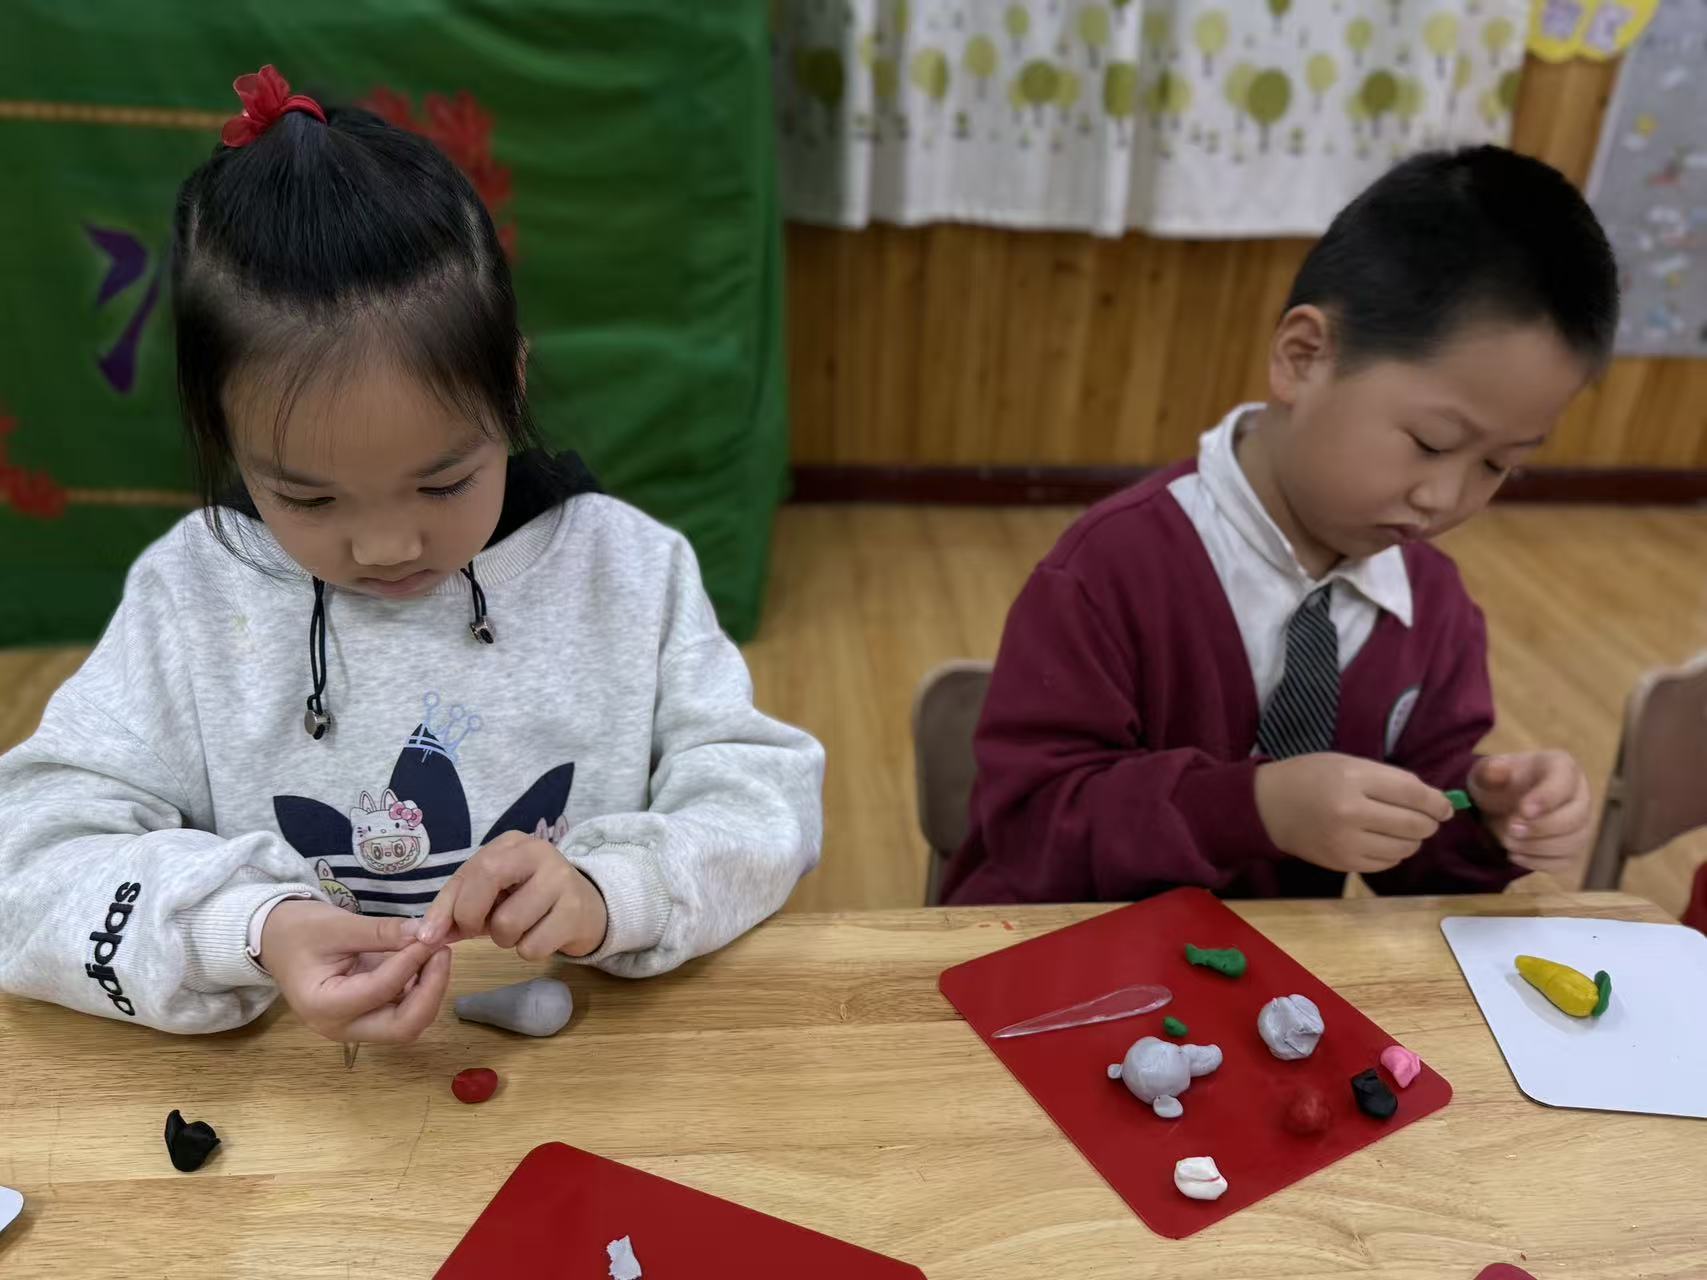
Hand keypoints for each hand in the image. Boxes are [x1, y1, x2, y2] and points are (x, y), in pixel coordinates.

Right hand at [259, 900, 452, 1043]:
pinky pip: (402, 1013)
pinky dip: (420, 992)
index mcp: (324, 1006)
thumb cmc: (299, 931)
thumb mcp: (338, 925)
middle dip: (430, 991)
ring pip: (407, 1024)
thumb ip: (382, 932)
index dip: (412, 962)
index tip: (431, 936)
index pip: (381, 990)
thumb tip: (425, 932)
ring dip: (429, 992)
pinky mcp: (366, 1018)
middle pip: (402, 1027)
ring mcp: (355, 1027)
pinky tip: (426, 963)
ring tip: (437, 954)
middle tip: (442, 953)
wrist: (276, 940)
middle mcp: (340, 1027)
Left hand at [420, 832, 607, 959]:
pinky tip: (541, 936)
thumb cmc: (529, 899)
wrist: (588, 909)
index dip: (444, 907)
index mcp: (512, 844)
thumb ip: (457, 908)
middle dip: (471, 916)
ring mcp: (561, 879)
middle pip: (487, 878)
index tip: (430, 936)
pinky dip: (528, 951)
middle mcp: (538, 852)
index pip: (469, 871)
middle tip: (479, 930)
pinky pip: (531, 946)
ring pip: (507, 922)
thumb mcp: (491, 895)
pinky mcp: (575, 911)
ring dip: (504, 939)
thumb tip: (426, 935)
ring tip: (519, 929)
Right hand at [1256, 753, 1454, 874]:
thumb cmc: (1310, 777)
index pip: (1413, 794)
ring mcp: (1346, 842)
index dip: (1437, 802)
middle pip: (1414, 825)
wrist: (1267, 806)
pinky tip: (1382, 840)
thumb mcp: (1348, 764)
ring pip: (1405, 847)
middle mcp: (1351, 813)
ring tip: (1401, 829)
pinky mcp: (1343, 863)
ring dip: (1413, 839)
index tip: (1445, 806)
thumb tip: (1434, 801)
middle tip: (1427, 818)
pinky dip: (1393, 852)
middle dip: (1429, 822)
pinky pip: (1387, 863)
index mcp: (1353, 779)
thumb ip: (1390, 780)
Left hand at [1469, 751, 1592, 874]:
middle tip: (1511, 830)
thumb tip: (1496, 769)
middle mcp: (1579, 794)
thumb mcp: (1487, 772)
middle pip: (1576, 817)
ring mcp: (1580, 823)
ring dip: (1538, 847)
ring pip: (1574, 842)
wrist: (1501, 805)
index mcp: (1561, 766)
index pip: (1564, 782)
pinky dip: (1539, 862)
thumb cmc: (1499, 782)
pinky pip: (1565, 861)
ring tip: (1507, 842)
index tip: (1523, 810)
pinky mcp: (1572, 847)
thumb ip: (1490, 770)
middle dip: (1542, 827)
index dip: (1546, 798)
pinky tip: (1515, 855)